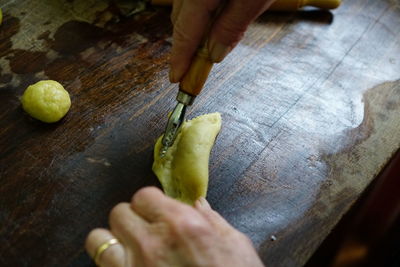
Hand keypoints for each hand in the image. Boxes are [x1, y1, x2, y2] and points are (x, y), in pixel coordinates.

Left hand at [85, 187, 263, 266]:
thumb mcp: (235, 245)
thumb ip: (213, 220)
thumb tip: (199, 204)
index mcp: (182, 224)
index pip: (144, 196)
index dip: (150, 203)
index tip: (157, 212)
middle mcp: (152, 242)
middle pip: (119, 212)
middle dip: (132, 218)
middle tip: (145, 229)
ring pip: (98, 238)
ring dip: (111, 239)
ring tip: (127, 247)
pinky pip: (101, 266)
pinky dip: (109, 262)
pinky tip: (127, 266)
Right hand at [169, 0, 275, 82]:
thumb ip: (231, 26)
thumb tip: (214, 54)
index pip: (185, 32)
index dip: (180, 58)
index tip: (176, 78)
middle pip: (179, 20)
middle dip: (185, 46)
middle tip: (194, 67)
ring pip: (184, 7)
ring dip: (192, 29)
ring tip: (206, 45)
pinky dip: (199, 11)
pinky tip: (212, 17)